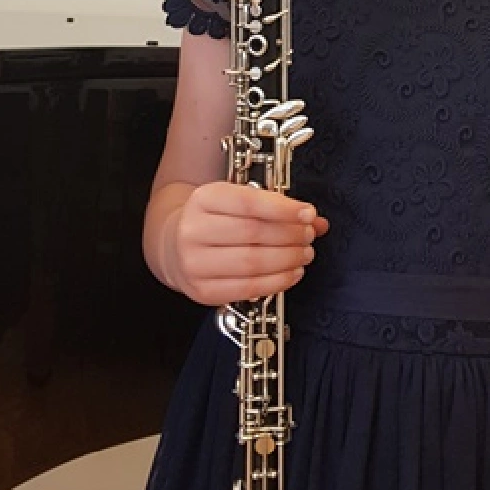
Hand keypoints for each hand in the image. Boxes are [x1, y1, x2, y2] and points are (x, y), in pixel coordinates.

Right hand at [166, 179, 329, 305]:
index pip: (248, 202)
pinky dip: (277, 282)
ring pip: (252, 262)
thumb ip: (275, 207)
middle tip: (308, 235)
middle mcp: (193, 230)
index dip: (283, 209)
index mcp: (203, 199)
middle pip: (253, 233)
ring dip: (288, 259)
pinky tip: (292, 272)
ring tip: (304, 253)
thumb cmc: (214, 221)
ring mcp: (195, 263)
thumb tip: (315, 220)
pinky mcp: (202, 290)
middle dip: (290, 235)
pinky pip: (248, 288)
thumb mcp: (237, 202)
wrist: (174, 246)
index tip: (308, 213)